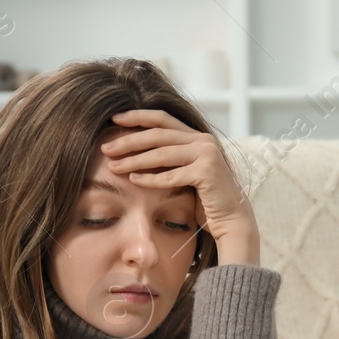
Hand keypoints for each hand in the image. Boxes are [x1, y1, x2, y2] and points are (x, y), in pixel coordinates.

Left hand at [100, 108, 259, 261]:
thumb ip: (169, 159)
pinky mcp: (207, 173)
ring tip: (113, 165)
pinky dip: (150, 179)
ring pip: (161, 153)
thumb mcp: (185, 173)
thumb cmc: (206, 201)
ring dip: (134, 160)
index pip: (163, 119)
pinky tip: (132, 180)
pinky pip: (171, 175)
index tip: (114, 120)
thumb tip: (135, 152)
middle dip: (129, 141)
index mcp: (198, 137)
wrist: (232, 221)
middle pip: (158, 134)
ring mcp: (207, 155)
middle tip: (106, 149)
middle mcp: (204, 141)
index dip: (137, 117)